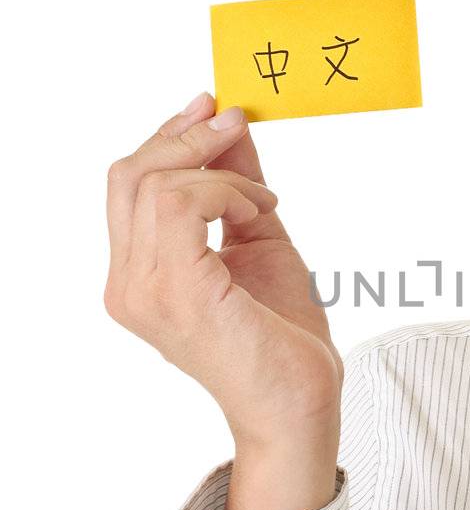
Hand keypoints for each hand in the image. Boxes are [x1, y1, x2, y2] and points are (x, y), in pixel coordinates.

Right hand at [104, 91, 342, 447]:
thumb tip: (231, 124)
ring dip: (218, 172)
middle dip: (183, 135)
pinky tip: (257, 214)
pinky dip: (226, 193)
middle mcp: (127, 285)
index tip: (213, 108)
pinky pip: (181, 205)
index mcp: (137, 276)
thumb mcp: (258, 237)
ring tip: (262, 199)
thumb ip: (237, 184)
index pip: (129, 185)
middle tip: (234, 120)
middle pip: (128, 174)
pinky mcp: (176, 291)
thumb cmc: (283, 334)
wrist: (302, 402)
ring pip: (154, 184)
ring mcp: (144, 291)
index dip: (167, 136)